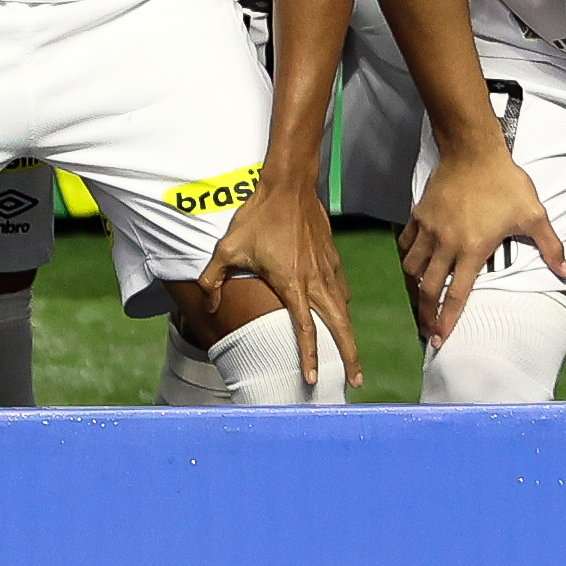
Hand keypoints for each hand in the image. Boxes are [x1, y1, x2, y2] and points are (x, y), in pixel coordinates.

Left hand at [205, 176, 357, 399]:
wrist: (288, 184)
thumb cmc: (257, 216)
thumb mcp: (227, 248)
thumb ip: (213, 280)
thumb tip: (210, 306)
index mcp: (292, 284)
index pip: (306, 330)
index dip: (310, 357)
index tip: (312, 379)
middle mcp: (315, 280)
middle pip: (340, 327)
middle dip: (350, 356)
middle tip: (355, 381)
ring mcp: (327, 268)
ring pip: (345, 309)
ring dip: (349, 334)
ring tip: (352, 355)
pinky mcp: (332, 256)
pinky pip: (341, 288)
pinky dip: (344, 306)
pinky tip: (342, 312)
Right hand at [400, 139, 565, 341]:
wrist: (473, 150)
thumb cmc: (505, 182)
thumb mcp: (534, 214)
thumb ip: (550, 246)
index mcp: (472, 249)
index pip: (456, 295)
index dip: (448, 321)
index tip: (441, 340)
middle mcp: (446, 243)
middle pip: (427, 288)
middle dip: (426, 315)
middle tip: (428, 332)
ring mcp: (430, 229)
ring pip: (412, 268)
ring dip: (414, 288)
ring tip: (420, 300)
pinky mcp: (419, 214)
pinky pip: (406, 244)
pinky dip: (407, 258)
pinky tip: (412, 266)